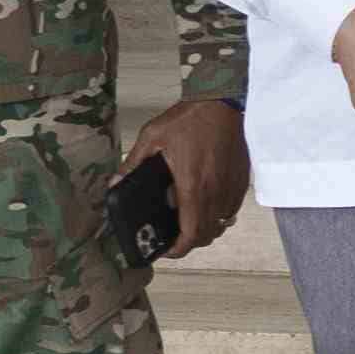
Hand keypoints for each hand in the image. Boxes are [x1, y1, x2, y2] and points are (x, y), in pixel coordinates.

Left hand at [127, 95, 250, 256]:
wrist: (223, 104)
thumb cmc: (189, 119)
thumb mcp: (152, 137)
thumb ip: (133, 163)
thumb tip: (115, 183)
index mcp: (192, 186)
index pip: (191, 232)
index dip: (178, 249)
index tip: (165, 249)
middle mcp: (215, 192)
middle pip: (206, 235)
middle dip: (189, 243)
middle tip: (171, 237)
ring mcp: (230, 189)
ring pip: (220, 225)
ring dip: (204, 230)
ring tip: (187, 222)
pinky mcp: (240, 182)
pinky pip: (229, 210)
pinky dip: (217, 216)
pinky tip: (204, 204)